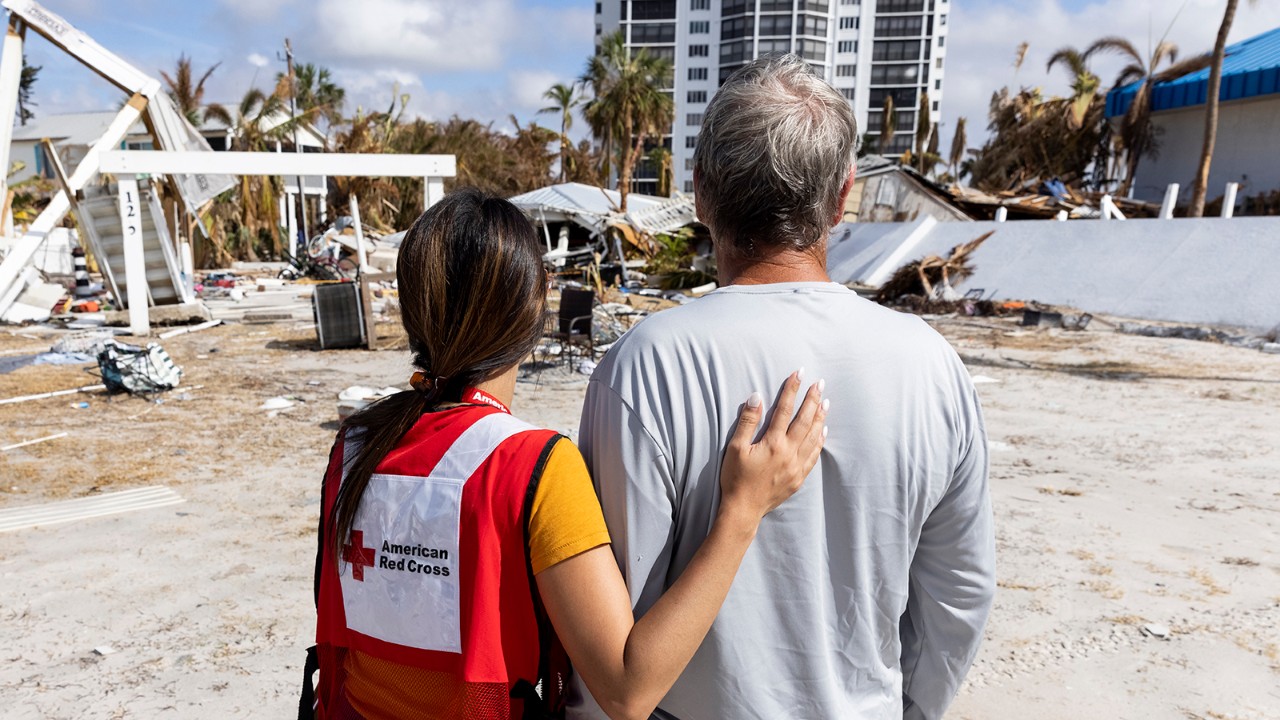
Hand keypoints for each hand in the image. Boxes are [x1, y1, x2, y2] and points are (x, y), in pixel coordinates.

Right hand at [719, 370, 827, 523]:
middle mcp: (789, 453)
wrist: (743, 509)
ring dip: (820, 417)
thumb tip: (756, 397)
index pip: (785, 410)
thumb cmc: (735, 478)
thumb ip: (747, 422)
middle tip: (820, 383)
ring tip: (825, 401)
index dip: (792, 390)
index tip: (798, 374)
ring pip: (813, 437)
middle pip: (805, 420)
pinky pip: (814, 455)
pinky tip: (823, 431)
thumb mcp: (735, 448)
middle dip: (813, 400)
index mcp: (773, 443)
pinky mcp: (799, 477)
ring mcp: (796, 466)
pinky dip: (820, 441)